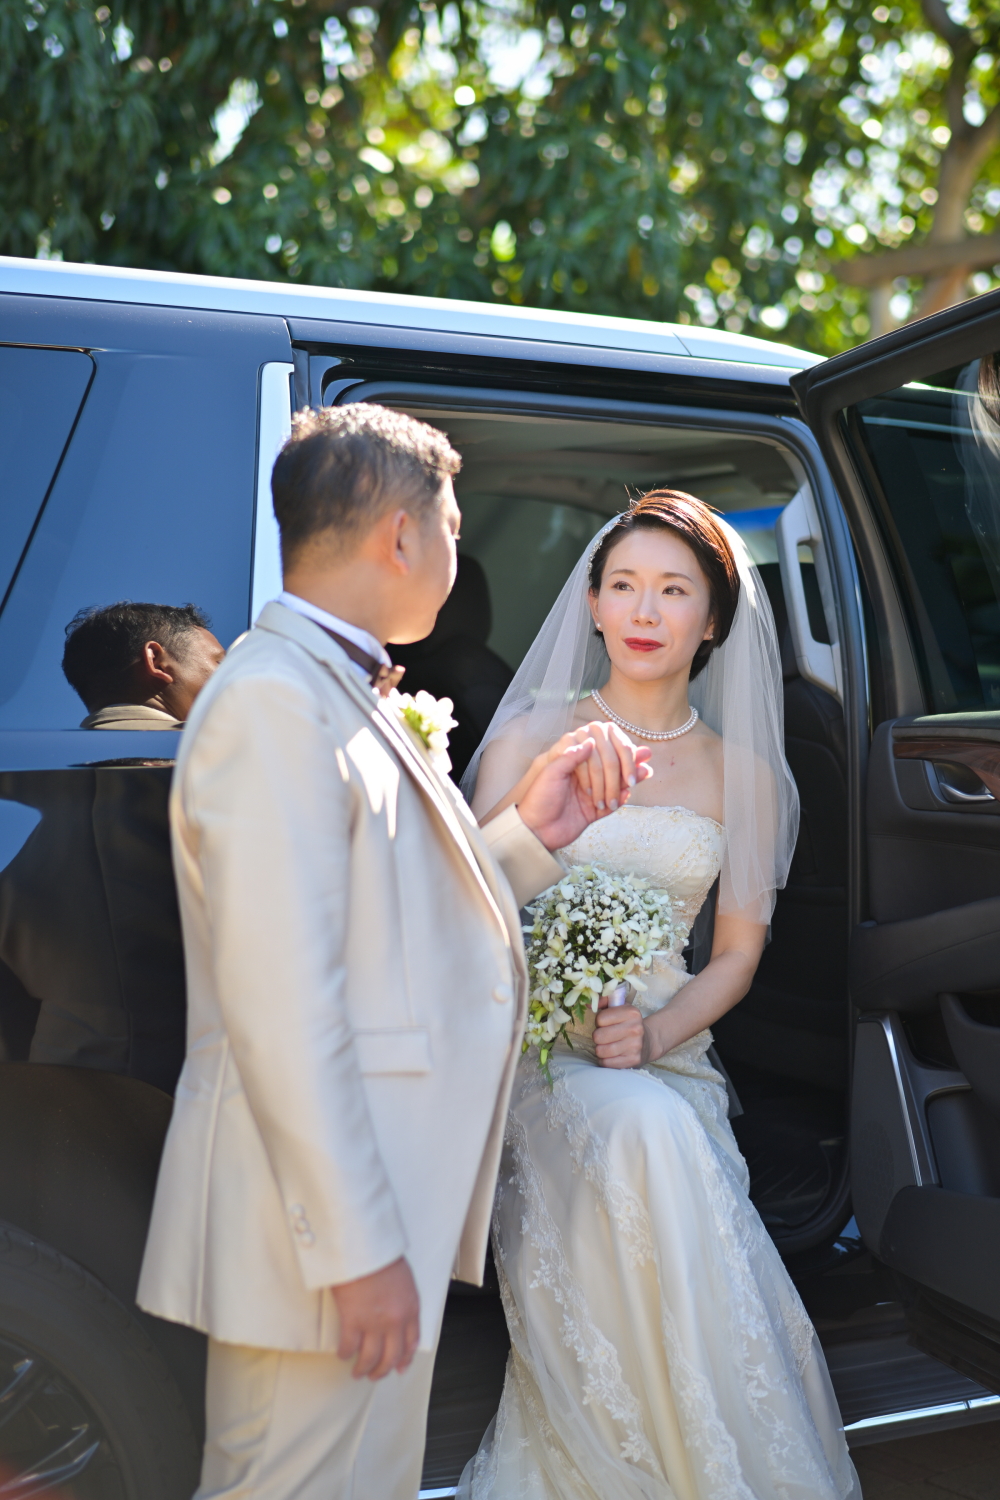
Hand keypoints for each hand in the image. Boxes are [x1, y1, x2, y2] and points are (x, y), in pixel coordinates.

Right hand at [331, 1256, 419, 1379]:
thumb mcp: (404, 1277)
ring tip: (357, 1372)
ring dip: (363, 1369)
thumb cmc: (381, 1254)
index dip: (405, 1359)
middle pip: (391, 1356)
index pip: (412, 1342)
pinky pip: (349, 1346)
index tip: (399, 1367)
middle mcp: (395, 1320)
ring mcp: (374, 1322)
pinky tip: (343, 1354)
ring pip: (370, 1358)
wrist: (364, 1245)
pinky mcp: (353, 1320)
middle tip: (374, 1375)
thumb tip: (396, 1313)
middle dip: (382, 1370)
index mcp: (411, 1307)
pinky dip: (345, 1354)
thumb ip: (403, 1299)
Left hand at [516, 727, 652, 851]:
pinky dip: (623, 798)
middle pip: (611, 767)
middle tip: (645, 756)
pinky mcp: (593, 813)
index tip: (627, 747)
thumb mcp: (551, 773)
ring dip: (630, 778)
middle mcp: (583, 778)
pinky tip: (631, 791)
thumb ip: (571, 756)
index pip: (598, 752)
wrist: (535, 831)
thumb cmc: (538, 799)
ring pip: (615, 785)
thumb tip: (590, 741)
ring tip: (647, 771)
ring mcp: (590, 795)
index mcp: (572, 765)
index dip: (613, 751)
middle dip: (628, 762)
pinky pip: (613, 804)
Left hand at [594, 999, 650, 1068]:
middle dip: (598, 1036)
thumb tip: (587, 1004)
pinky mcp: (633, 1061)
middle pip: (598, 1036)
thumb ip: (603, 1001)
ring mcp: (635, 1046)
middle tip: (605, 1036)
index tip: (605, 1023)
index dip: (599, 1022)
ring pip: (600, 1051)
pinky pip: (606, 1063)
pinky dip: (605, 1060)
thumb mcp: (620, 1008)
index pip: (600, 1018)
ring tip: (608, 1045)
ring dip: (600, 1049)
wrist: (648, 1042)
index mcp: (631, 1013)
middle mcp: (635, 1029)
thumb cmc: (628, 1023)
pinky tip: (611, 1055)